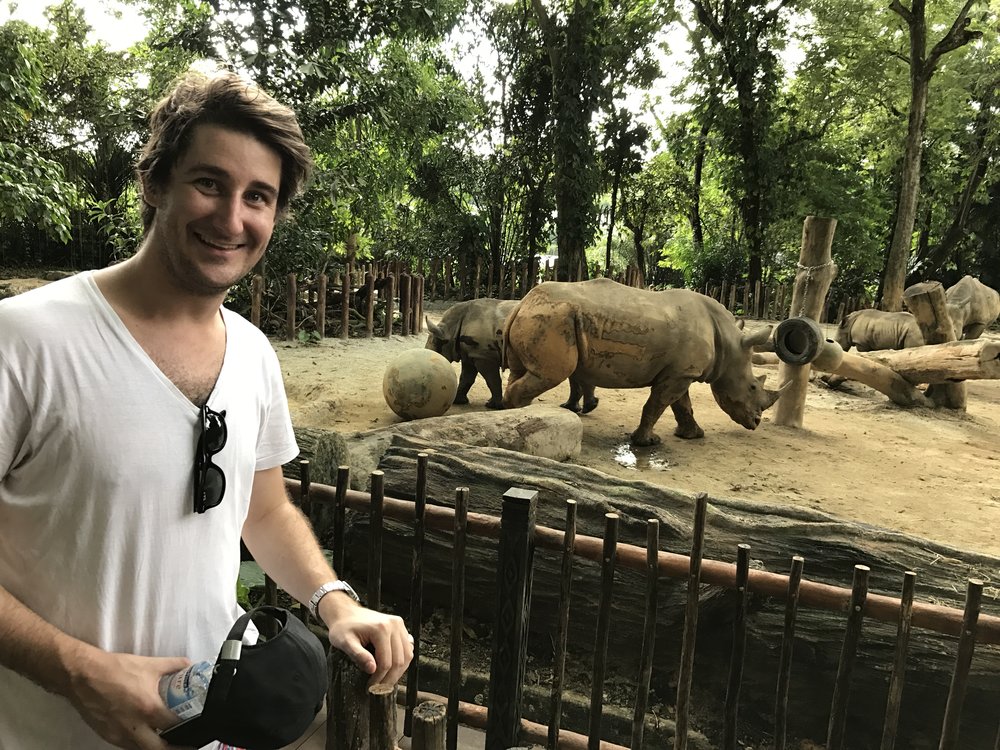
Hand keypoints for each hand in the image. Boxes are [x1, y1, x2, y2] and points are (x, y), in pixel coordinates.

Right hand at [65, 646, 193, 748]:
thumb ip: (174, 665)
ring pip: (142, 749)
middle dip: (175, 749)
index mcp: (148, 709)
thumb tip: (189, 665)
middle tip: (187, 745)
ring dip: (156, 746)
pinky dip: (139, 743)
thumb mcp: (150, 664)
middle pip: (160, 749)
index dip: (188, 728)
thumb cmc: (116, 669)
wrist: (82, 675)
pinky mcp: (108, 736)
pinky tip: (146, 734)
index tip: (197, 728)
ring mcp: (119, 735)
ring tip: (168, 740)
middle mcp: (134, 727)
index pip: (174, 726)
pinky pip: (128, 745)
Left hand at [321, 596, 412, 686]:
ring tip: (385, 680)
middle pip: (400, 660)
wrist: (345, 612)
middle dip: (390, 678)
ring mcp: (399, 624)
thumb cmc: (343, 627)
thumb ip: (359, 655)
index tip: (370, 687)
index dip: (379, 678)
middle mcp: (394, 625)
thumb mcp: (345, 642)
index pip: (386, 662)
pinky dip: (402, 660)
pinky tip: (392, 667)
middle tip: (379, 689)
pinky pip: (407, 647)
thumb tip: (372, 669)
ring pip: (407, 655)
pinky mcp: (400, 626)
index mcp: (381, 628)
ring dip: (399, 671)